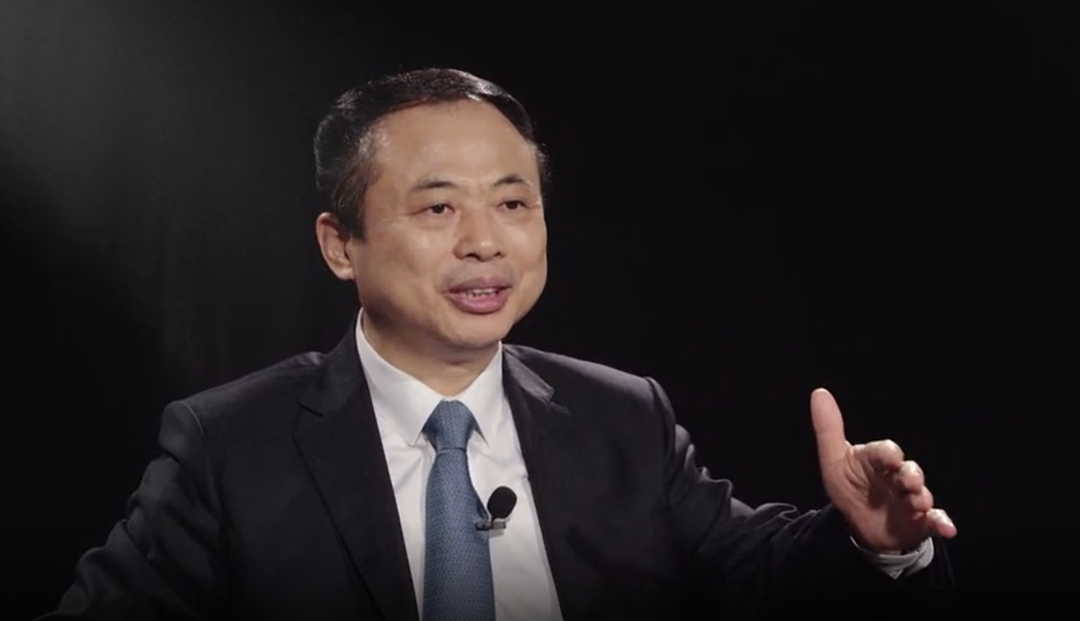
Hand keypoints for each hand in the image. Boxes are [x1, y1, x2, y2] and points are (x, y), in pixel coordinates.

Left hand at [810, 387, 956, 553]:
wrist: (857, 523)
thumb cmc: (849, 484)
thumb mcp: (834, 459)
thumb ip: (829, 428)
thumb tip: (819, 393)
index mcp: (877, 461)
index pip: (885, 452)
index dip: (888, 454)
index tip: (890, 458)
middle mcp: (898, 477)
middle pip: (909, 471)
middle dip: (911, 475)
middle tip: (909, 481)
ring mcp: (910, 499)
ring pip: (921, 495)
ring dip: (922, 498)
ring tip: (920, 503)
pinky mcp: (919, 521)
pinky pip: (934, 521)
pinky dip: (942, 523)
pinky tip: (947, 529)